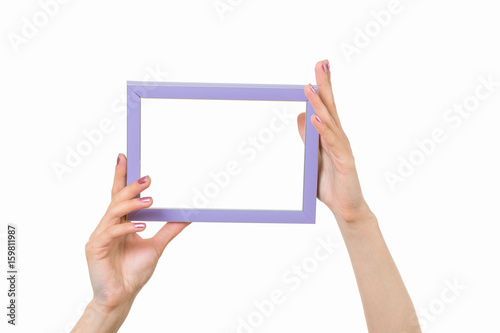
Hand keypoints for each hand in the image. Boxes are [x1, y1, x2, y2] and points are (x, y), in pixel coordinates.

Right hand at [85, 153, 189, 312]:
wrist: (121, 297)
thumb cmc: (133, 272)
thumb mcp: (157, 246)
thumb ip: (169, 229)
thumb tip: (188, 216)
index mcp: (120, 222)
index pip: (119, 194)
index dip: (121, 175)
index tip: (124, 156)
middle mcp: (108, 225)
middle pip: (117, 199)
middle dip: (131, 186)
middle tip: (148, 178)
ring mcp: (100, 236)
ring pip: (113, 211)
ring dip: (132, 204)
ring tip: (150, 200)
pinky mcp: (95, 248)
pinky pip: (110, 233)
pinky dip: (126, 228)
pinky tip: (141, 227)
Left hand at [297, 60, 372, 223]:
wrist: (346, 209)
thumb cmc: (331, 183)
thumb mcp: (314, 158)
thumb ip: (309, 138)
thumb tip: (302, 116)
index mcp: (331, 135)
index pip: (326, 106)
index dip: (322, 86)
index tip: (319, 66)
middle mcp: (339, 138)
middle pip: (331, 106)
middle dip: (325, 84)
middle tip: (321, 62)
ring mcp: (343, 149)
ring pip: (330, 122)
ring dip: (320, 103)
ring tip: (310, 86)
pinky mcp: (345, 162)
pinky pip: (332, 144)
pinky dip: (323, 130)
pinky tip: (315, 118)